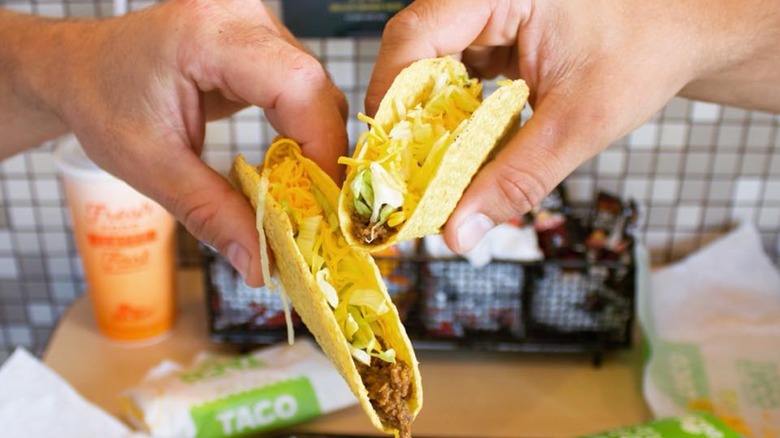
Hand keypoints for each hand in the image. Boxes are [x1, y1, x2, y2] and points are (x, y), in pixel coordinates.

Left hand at [27, 0, 348, 285]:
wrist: (84, 68)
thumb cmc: (103, 102)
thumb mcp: (151, 165)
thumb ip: (210, 213)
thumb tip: (260, 265)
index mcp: (207, 35)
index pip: (295, 83)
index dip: (320, 144)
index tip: (318, 202)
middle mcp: (241, 17)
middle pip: (314, 86)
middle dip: (319, 154)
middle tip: (311, 211)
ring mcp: (255, 24)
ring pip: (316, 89)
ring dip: (314, 145)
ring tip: (297, 193)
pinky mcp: (262, 40)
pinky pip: (302, 88)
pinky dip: (302, 130)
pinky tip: (287, 164)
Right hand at [367, 0, 779, 253]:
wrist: (680, 32)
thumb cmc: (645, 53)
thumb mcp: (580, 123)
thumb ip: (517, 179)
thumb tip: (460, 231)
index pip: (416, 34)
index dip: (391, 95)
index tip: (386, 155)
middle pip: (413, 51)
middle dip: (408, 117)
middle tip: (405, 174)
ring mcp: (487, 9)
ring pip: (429, 65)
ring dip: (428, 119)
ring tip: (432, 166)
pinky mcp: (493, 30)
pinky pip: (454, 71)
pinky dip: (453, 113)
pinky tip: (461, 145)